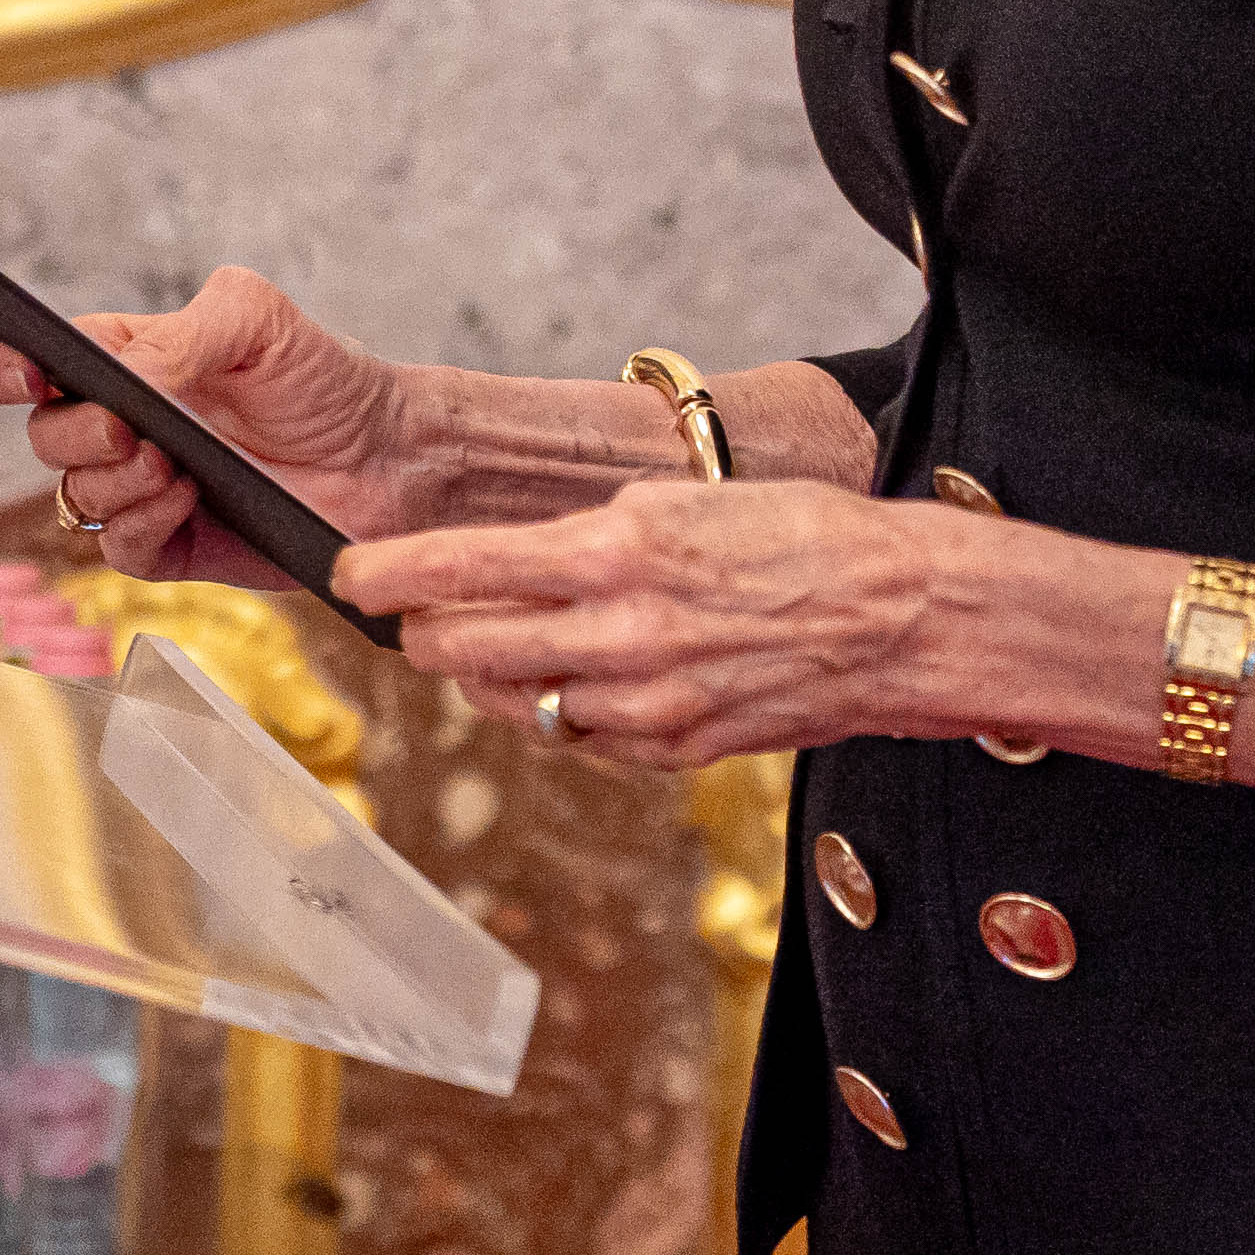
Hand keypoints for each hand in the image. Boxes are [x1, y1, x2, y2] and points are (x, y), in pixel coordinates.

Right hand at [0, 263, 419, 590]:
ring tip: (178, 465)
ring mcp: (142, 490)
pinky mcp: (172, 548)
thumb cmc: (324, 379)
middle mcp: (120, 425)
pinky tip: (189, 500)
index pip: (17, 358)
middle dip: (74, 433)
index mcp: (123, 359)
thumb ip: (181, 334)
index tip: (22, 372)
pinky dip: (143, 525)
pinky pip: (118, 551)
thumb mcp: (257, 321)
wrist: (388, 458)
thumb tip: (123, 380)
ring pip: (74, 499)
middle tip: (133, 428)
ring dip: (116, 482)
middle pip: (40, 436)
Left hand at [331, 478, 980, 768]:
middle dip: (428, 632)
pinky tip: (572, 684)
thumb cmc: (809, 540)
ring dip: (491, 678)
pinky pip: (580, 739)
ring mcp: (645, 702)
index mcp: (619, 549)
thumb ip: (598, 536)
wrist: (901, 616)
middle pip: (469, 648)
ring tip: (492, 648)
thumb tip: (524, 560)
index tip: (352, 574)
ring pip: (517, 702)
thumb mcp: (688, 504)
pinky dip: (560, 713)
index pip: (463, 566)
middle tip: (414, 616)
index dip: (390, 574)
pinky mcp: (674, 750)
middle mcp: (620, 631)